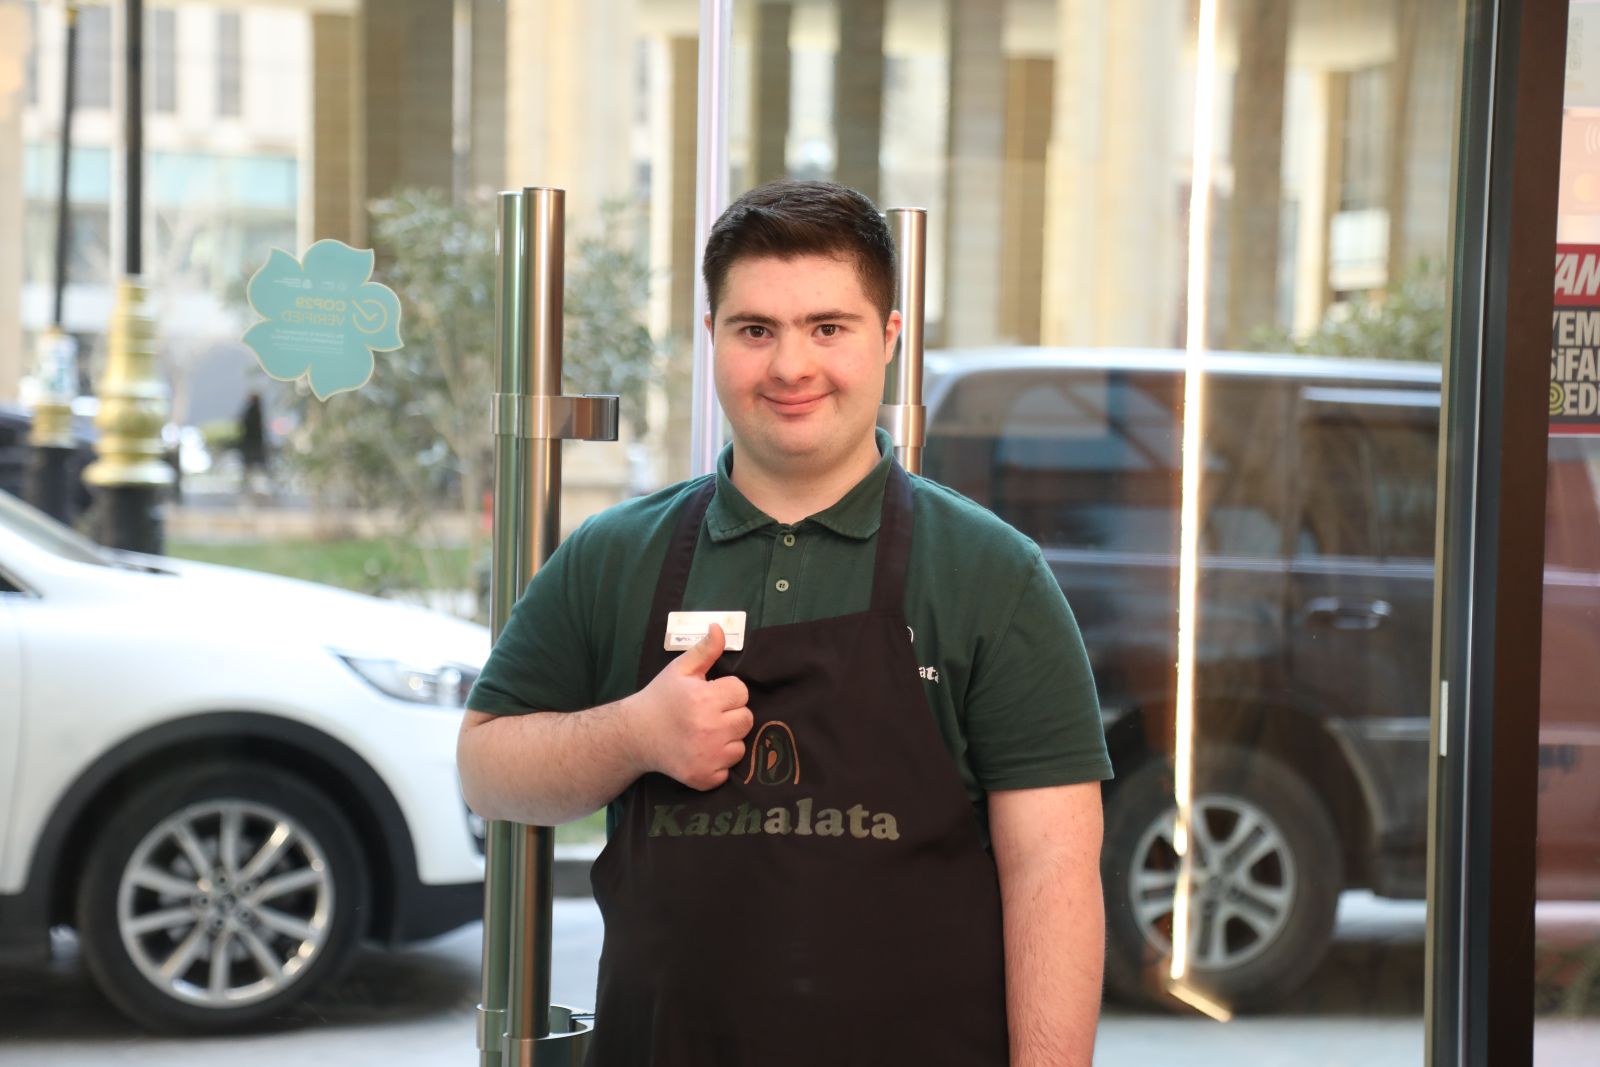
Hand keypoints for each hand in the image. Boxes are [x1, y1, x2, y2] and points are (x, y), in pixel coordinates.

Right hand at [627, 624, 752, 789]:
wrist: (634, 736)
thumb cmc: (660, 699)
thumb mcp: (679, 670)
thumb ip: (704, 650)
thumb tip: (720, 628)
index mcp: (704, 699)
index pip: (741, 692)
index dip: (727, 691)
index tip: (710, 695)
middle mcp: (709, 729)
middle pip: (746, 718)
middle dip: (731, 714)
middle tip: (708, 714)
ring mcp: (708, 756)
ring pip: (740, 745)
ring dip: (728, 739)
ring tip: (704, 733)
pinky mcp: (704, 777)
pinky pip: (729, 769)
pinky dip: (718, 762)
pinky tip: (700, 752)